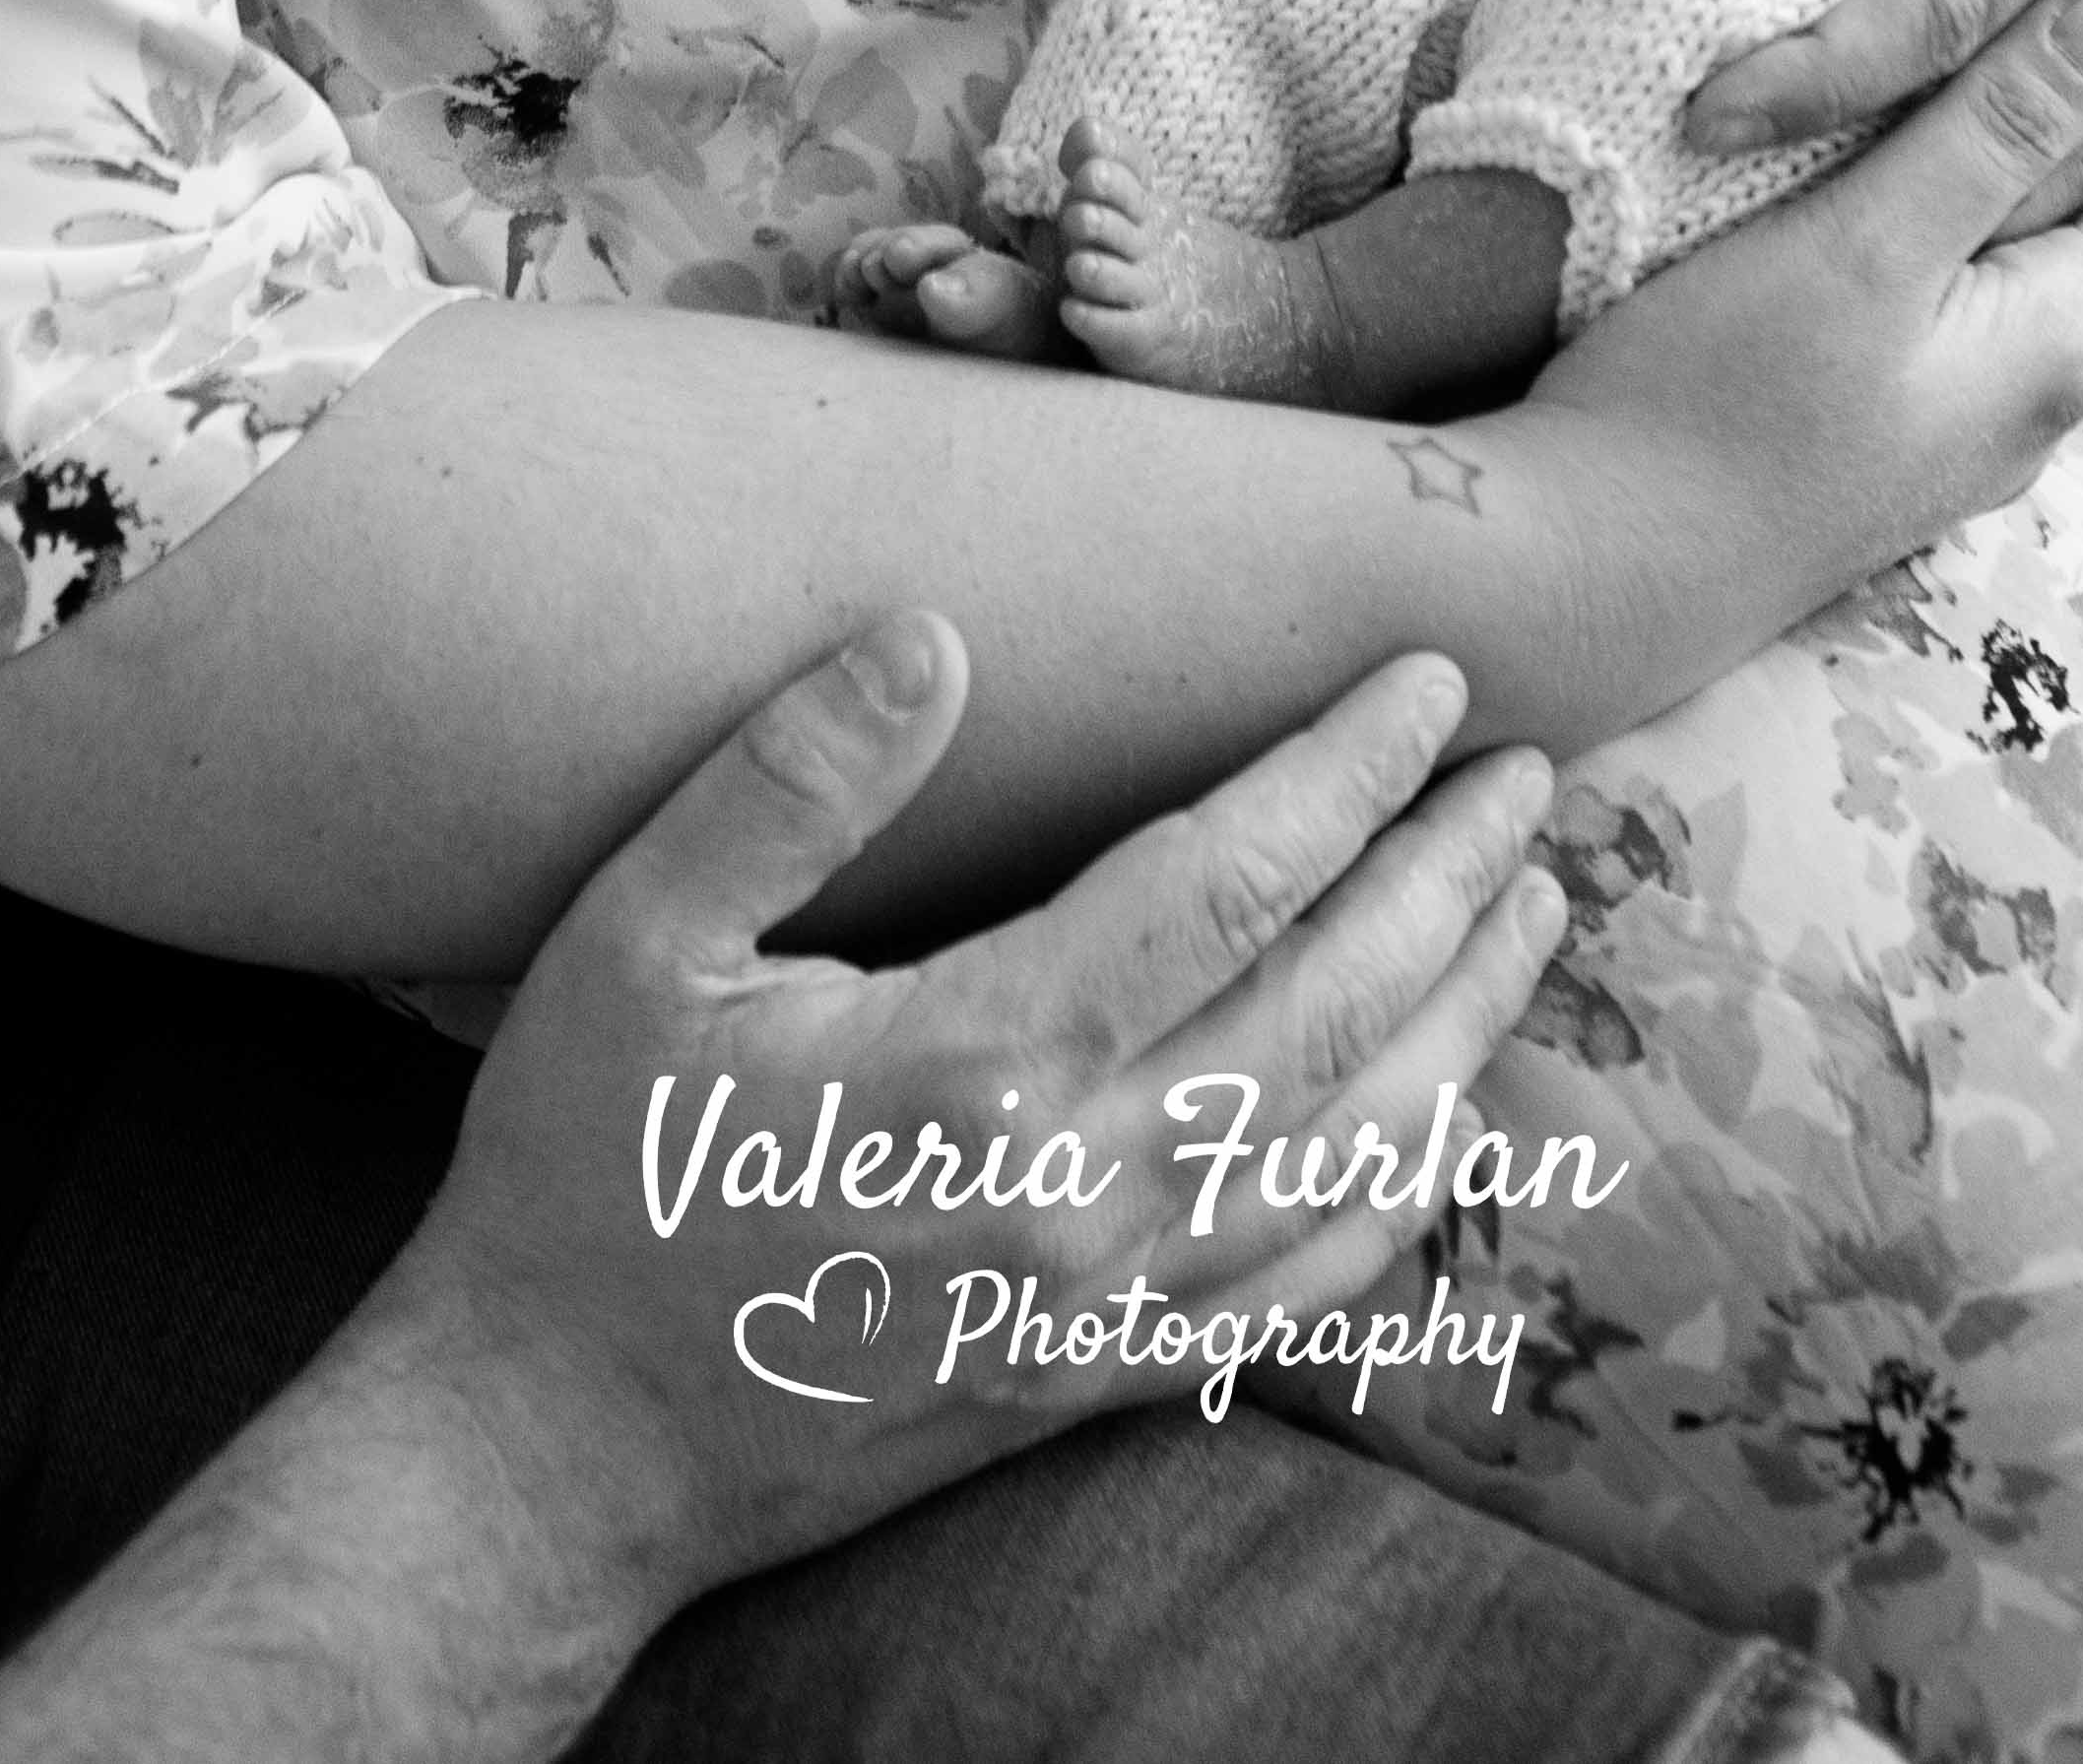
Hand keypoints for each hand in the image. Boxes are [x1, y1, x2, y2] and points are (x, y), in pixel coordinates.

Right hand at [375, 625, 1570, 1623]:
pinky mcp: (1093, 1381)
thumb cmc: (581, 1174)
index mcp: (977, 1062)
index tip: (1434, 680)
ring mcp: (1100, 1304)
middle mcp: (1075, 1191)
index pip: (1228, 884)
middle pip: (1333, 1010)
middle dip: (1447, 876)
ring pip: (1353, 1153)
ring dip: (1464, 1022)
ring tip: (1532, 913)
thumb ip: (789, 780)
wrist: (549, 1450)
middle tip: (1532, 769)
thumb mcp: (636, 938)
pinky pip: (1302, 1295)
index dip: (1345, 771)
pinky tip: (1445, 1126)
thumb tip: (931, 633)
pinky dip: (1404, 1200)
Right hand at [1513, 0, 2082, 718]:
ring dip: (2065, 182)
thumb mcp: (1868, 241)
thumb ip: (1999, 128)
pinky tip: (1930, 200)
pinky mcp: (1893, 442)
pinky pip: (1987, 312)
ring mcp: (1965, 437)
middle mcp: (2038, 404)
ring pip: (2054, 279)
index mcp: (2059, 344)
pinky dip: (1993, 230)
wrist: (1598, 570)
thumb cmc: (1720, 398)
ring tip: (2036, 87)